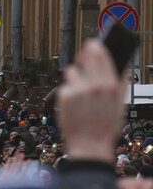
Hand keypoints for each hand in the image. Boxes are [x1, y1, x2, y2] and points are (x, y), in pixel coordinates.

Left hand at [57, 40, 127, 163]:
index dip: (96, 47)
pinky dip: (69, 90)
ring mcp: (77, 90)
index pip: (102, 57)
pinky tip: (74, 101)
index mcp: (110, 86)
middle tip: (82, 53)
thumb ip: (121, 83)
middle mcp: (93, 86)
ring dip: (75, 75)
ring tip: (80, 85)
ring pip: (72, 70)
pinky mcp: (64, 96)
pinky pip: (65, 86)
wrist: (89, 145)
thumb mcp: (120, 104)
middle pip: (85, 58)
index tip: (94, 42)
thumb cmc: (105, 126)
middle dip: (84, 54)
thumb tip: (124, 65)